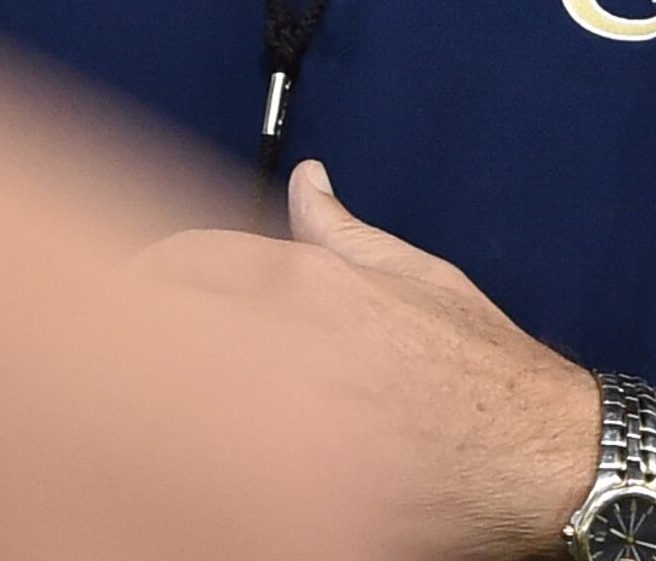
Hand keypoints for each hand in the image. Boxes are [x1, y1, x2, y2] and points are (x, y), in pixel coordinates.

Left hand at [134, 161, 597, 558]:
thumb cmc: (484, 374)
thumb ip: (342, 233)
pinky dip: (178, 452)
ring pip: (160, 386)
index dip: (144, 282)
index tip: (133, 304)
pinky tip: (183, 459)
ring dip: (141, 388)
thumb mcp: (418, 278)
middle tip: (119, 359)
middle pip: (151, 317)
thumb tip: (307, 182)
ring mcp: (271, 405)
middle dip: (126, 330)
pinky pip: (200, 457)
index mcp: (302, 280)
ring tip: (137, 410)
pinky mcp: (281, 473)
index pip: (178, 261)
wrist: (536, 456)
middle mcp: (276, 332)